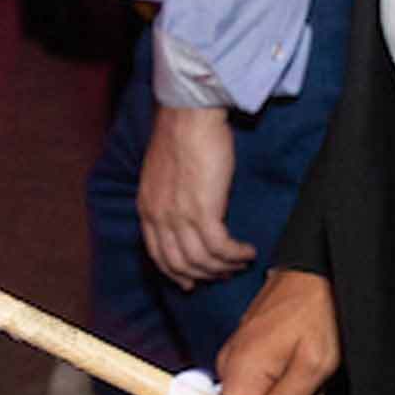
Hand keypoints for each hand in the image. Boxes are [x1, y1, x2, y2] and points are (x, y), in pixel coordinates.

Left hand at [138, 103, 251, 286]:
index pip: (158, 254)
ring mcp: (179, 216)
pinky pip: (220, 248)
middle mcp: (159, 217)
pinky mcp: (203, 211)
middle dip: (204, 275)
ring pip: (201, 261)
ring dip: (224, 267)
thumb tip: (186, 212)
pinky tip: (247, 251)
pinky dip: (235, 255)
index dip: (176, 272)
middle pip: (180, 264)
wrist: (190, 114)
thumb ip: (169, 196)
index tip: (192, 281)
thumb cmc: (182, 133)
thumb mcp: (163, 172)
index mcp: (147, 207)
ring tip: (241, 262)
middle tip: (224, 274)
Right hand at [216, 267, 340, 394]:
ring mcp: (239, 361)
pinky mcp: (250, 355)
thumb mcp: (312, 365)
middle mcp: (230, 368)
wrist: (318, 271)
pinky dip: (290, 389)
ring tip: (316, 385)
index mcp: (238, 372)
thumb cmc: (317, 310)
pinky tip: (308, 375)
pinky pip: (266, 387)